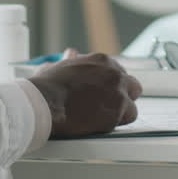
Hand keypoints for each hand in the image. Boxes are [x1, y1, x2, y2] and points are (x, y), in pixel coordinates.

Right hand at [27, 52, 141, 136]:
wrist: (46, 102)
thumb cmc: (48, 86)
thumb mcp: (59, 65)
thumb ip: (71, 60)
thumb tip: (71, 54)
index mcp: (102, 61)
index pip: (118, 72)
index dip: (111, 85)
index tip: (104, 92)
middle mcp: (114, 74)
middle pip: (132, 86)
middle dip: (124, 96)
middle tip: (109, 105)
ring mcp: (118, 93)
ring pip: (132, 105)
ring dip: (121, 112)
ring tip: (104, 118)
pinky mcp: (118, 111)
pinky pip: (127, 118)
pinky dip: (116, 123)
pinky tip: (102, 124)